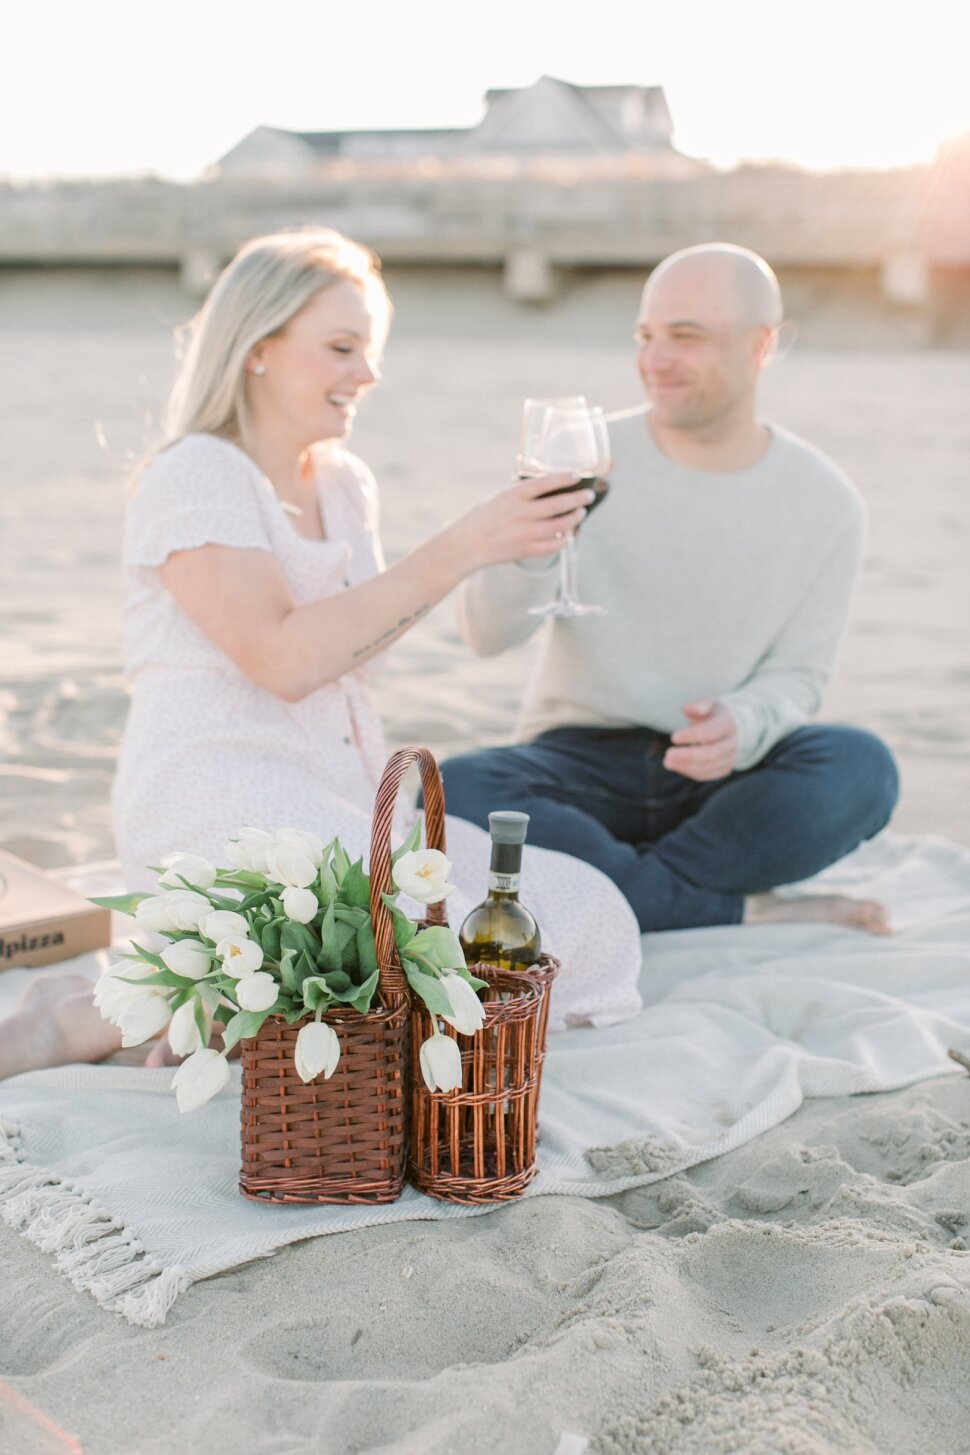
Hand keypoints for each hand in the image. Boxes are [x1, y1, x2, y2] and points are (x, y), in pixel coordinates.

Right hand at [450, 474, 594, 571]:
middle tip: (588, 496)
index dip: (564, 479)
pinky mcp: (526, 550)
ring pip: (560, 525)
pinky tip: (568, 534)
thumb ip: (519, 492)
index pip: (544, 483)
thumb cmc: (481, 518)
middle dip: (578, 499)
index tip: (577, 475)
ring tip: (580, 513)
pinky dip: (564, 539)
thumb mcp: (497, 497)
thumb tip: (542, 483)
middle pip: (558, 505)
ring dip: (575, 518)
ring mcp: (525, 533)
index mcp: (513, 496)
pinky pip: (553, 545)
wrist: (466, 546)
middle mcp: (521, 513)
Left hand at [663, 701, 738, 780]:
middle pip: (711, 754)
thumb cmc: (714, 714)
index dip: (692, 736)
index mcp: (728, 724)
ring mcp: (731, 757)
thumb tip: (687, 708)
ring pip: (709, 767)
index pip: (711, 732)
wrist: (733, 728)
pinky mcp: (725, 768)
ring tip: (667, 762)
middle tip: (667, 755)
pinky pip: (708, 774)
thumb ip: (698, 705)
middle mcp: (732, 742)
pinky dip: (691, 772)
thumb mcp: (708, 704)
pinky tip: (677, 766)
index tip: (673, 737)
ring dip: (686, 766)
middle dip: (687, 756)